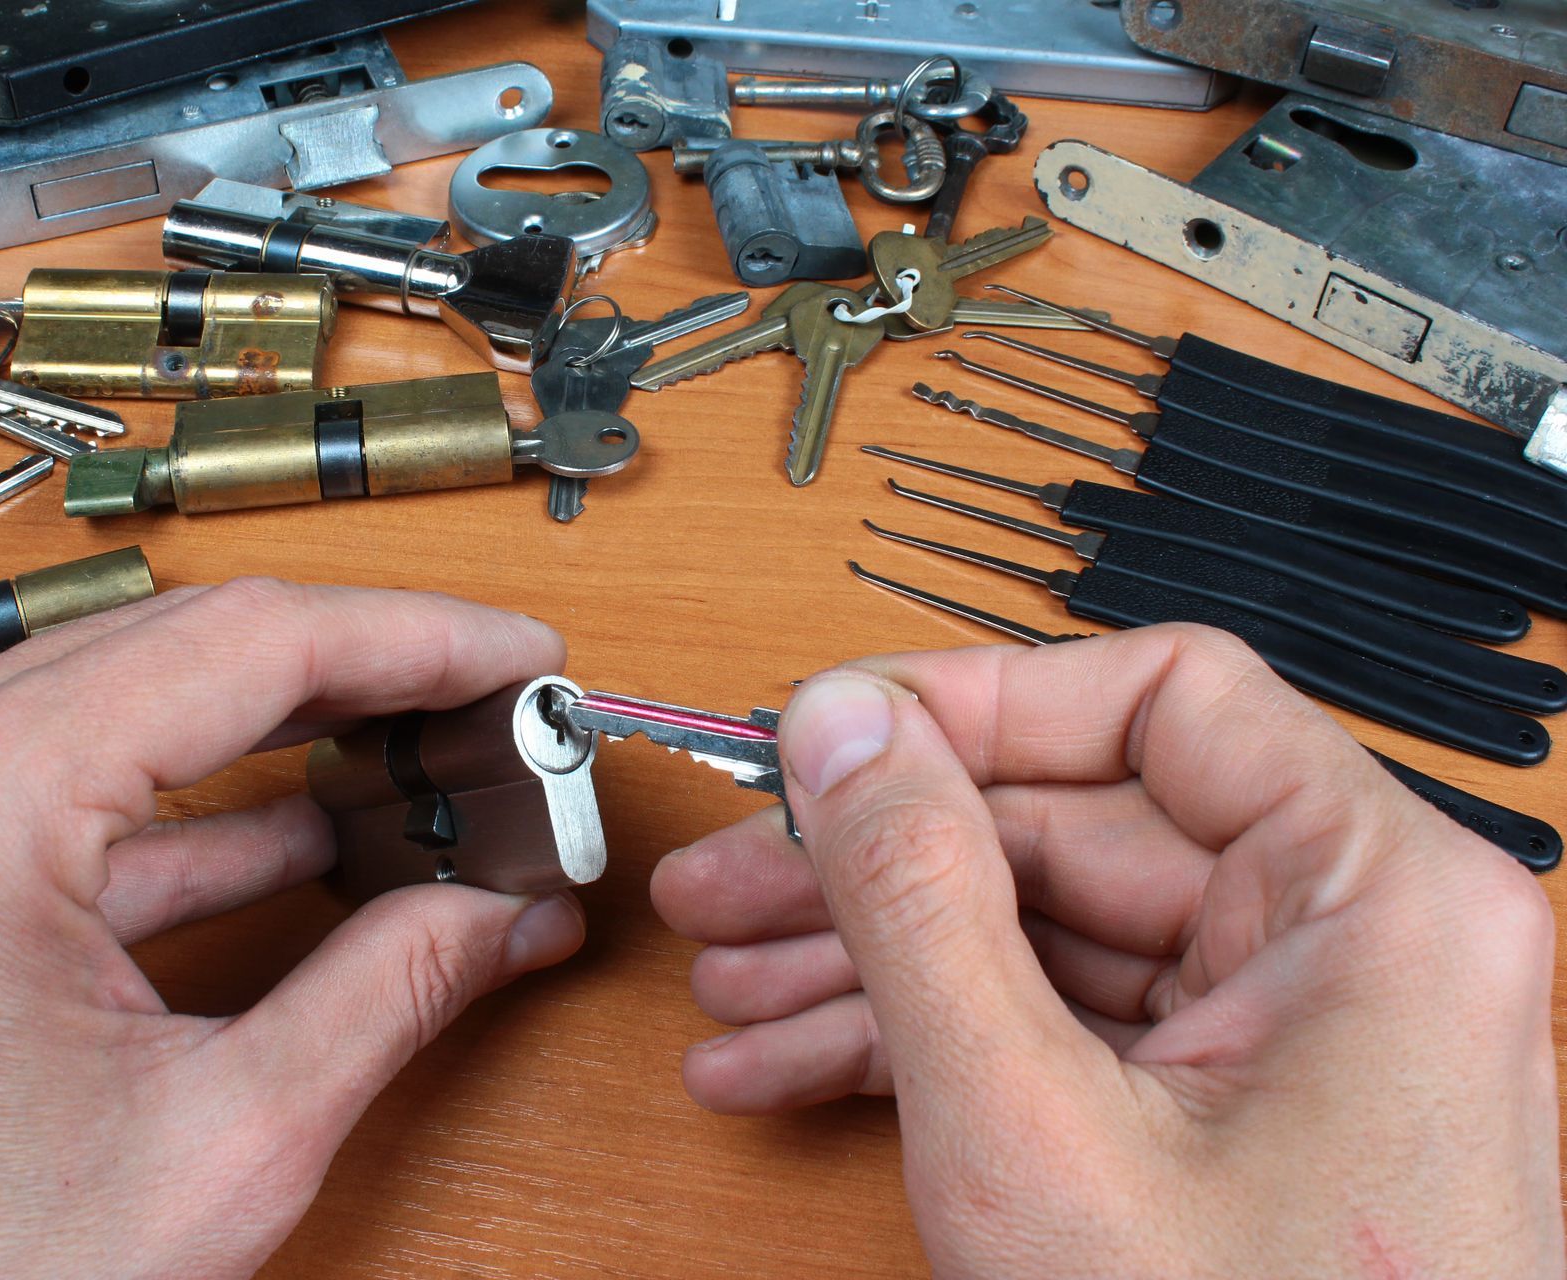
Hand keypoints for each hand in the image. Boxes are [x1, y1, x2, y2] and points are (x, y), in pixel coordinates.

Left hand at [0, 578, 584, 1278]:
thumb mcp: (220, 1145)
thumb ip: (390, 993)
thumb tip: (500, 911)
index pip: (246, 643)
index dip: (415, 639)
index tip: (514, 653)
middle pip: (186, 648)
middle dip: (361, 678)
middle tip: (487, 712)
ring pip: (128, 696)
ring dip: (283, 731)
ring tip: (418, 763)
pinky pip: (63, 777)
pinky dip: (192, 803)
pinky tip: (303, 830)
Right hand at [653, 625, 1559, 1277]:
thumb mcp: (1032, 1125)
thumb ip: (920, 900)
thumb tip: (842, 728)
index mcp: (1377, 902)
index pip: (1162, 699)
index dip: (973, 702)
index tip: (830, 732)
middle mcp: (1350, 946)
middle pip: (1071, 826)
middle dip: (873, 868)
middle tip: (729, 886)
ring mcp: (1287, 1037)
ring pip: (1042, 933)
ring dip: (872, 964)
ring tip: (729, 996)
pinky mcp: (1227, 1112)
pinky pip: (1060, 1026)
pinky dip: (929, 1045)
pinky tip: (791, 1069)